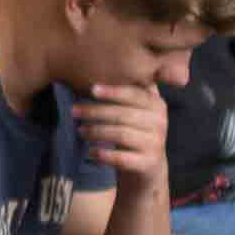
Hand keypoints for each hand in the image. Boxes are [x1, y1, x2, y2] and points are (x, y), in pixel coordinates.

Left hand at [68, 79, 173, 198]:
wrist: (149, 166)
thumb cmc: (135, 131)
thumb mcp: (136, 111)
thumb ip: (128, 92)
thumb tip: (98, 68)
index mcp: (157, 105)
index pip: (134, 95)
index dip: (113, 92)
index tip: (92, 90)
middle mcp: (160, 123)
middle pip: (123, 115)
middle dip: (96, 112)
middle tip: (73, 111)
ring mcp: (156, 144)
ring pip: (121, 135)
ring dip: (96, 132)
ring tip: (79, 131)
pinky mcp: (148, 164)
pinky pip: (122, 158)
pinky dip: (103, 155)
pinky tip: (90, 152)